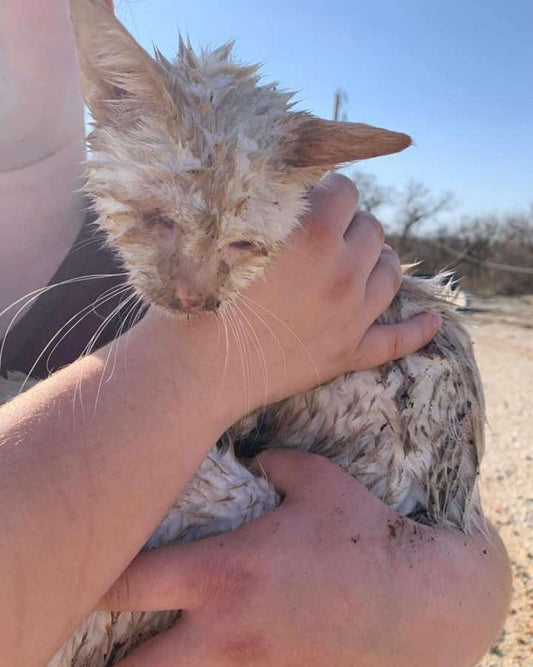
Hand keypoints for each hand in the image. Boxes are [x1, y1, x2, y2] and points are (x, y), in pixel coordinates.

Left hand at [101, 451, 510, 665]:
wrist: (423, 604)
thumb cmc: (366, 535)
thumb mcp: (317, 480)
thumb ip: (271, 463)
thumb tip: (249, 457)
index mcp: (224, 572)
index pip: (127, 582)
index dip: (93, 577)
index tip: (82, 564)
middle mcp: (224, 633)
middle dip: (104, 657)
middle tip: (103, 631)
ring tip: (148, 651)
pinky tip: (203, 661)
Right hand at [163, 173, 439, 424]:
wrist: (195, 369)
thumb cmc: (199, 296)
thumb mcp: (228, 235)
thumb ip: (264, 209)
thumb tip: (286, 189)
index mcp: (315, 235)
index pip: (346, 191)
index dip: (328, 192)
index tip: (313, 200)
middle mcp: (344, 271)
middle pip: (373, 230)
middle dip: (351, 226)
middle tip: (325, 234)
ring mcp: (352, 316)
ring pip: (391, 274)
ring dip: (379, 261)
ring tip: (361, 261)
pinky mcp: (348, 354)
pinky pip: (397, 341)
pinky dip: (418, 331)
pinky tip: (435, 322)